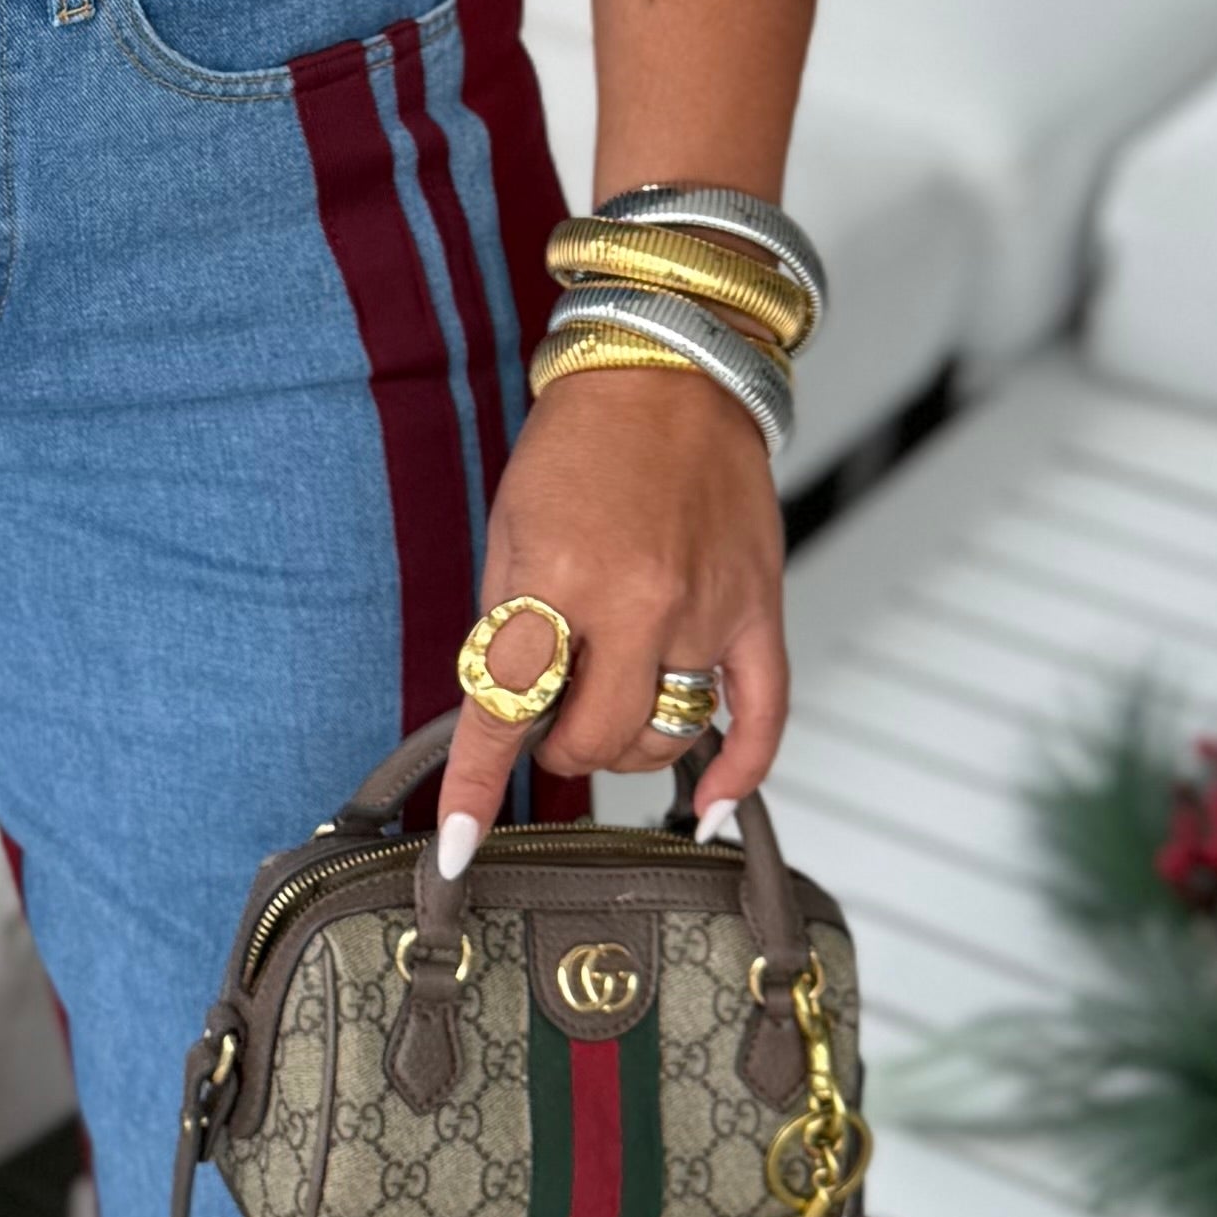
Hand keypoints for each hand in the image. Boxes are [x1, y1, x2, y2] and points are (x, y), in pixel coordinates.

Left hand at [434, 364, 787, 877]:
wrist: (670, 371)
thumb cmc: (582, 441)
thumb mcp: (512, 530)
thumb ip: (512, 625)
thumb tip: (507, 716)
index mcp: (559, 575)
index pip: (505, 709)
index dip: (476, 787)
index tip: (454, 845)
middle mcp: (639, 600)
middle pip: (593, 738)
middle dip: (559, 747)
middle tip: (551, 721)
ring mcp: (708, 610)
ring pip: (665, 735)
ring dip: (626, 744)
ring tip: (612, 708)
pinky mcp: (759, 608)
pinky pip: (761, 714)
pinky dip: (739, 769)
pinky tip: (712, 802)